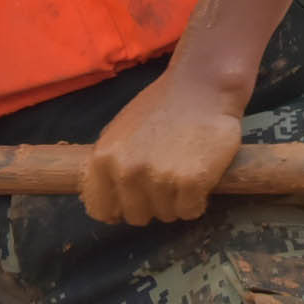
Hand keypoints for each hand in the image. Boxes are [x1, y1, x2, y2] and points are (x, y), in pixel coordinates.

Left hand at [84, 65, 244, 225]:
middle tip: (166, 175)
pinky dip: (198, 199)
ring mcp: (159, 178)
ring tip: (184, 168)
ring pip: (166, 215)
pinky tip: (199, 174)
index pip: (100, 209)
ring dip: (177, 200)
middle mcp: (127, 172)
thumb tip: (106, 204)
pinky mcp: (191, 182)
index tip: (134, 198)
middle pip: (137, 216)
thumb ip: (110, 165)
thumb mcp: (120, 132)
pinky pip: (191, 211)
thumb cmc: (161, 107)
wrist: (202, 86)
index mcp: (104, 159)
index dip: (119, 207)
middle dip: (152, 203)